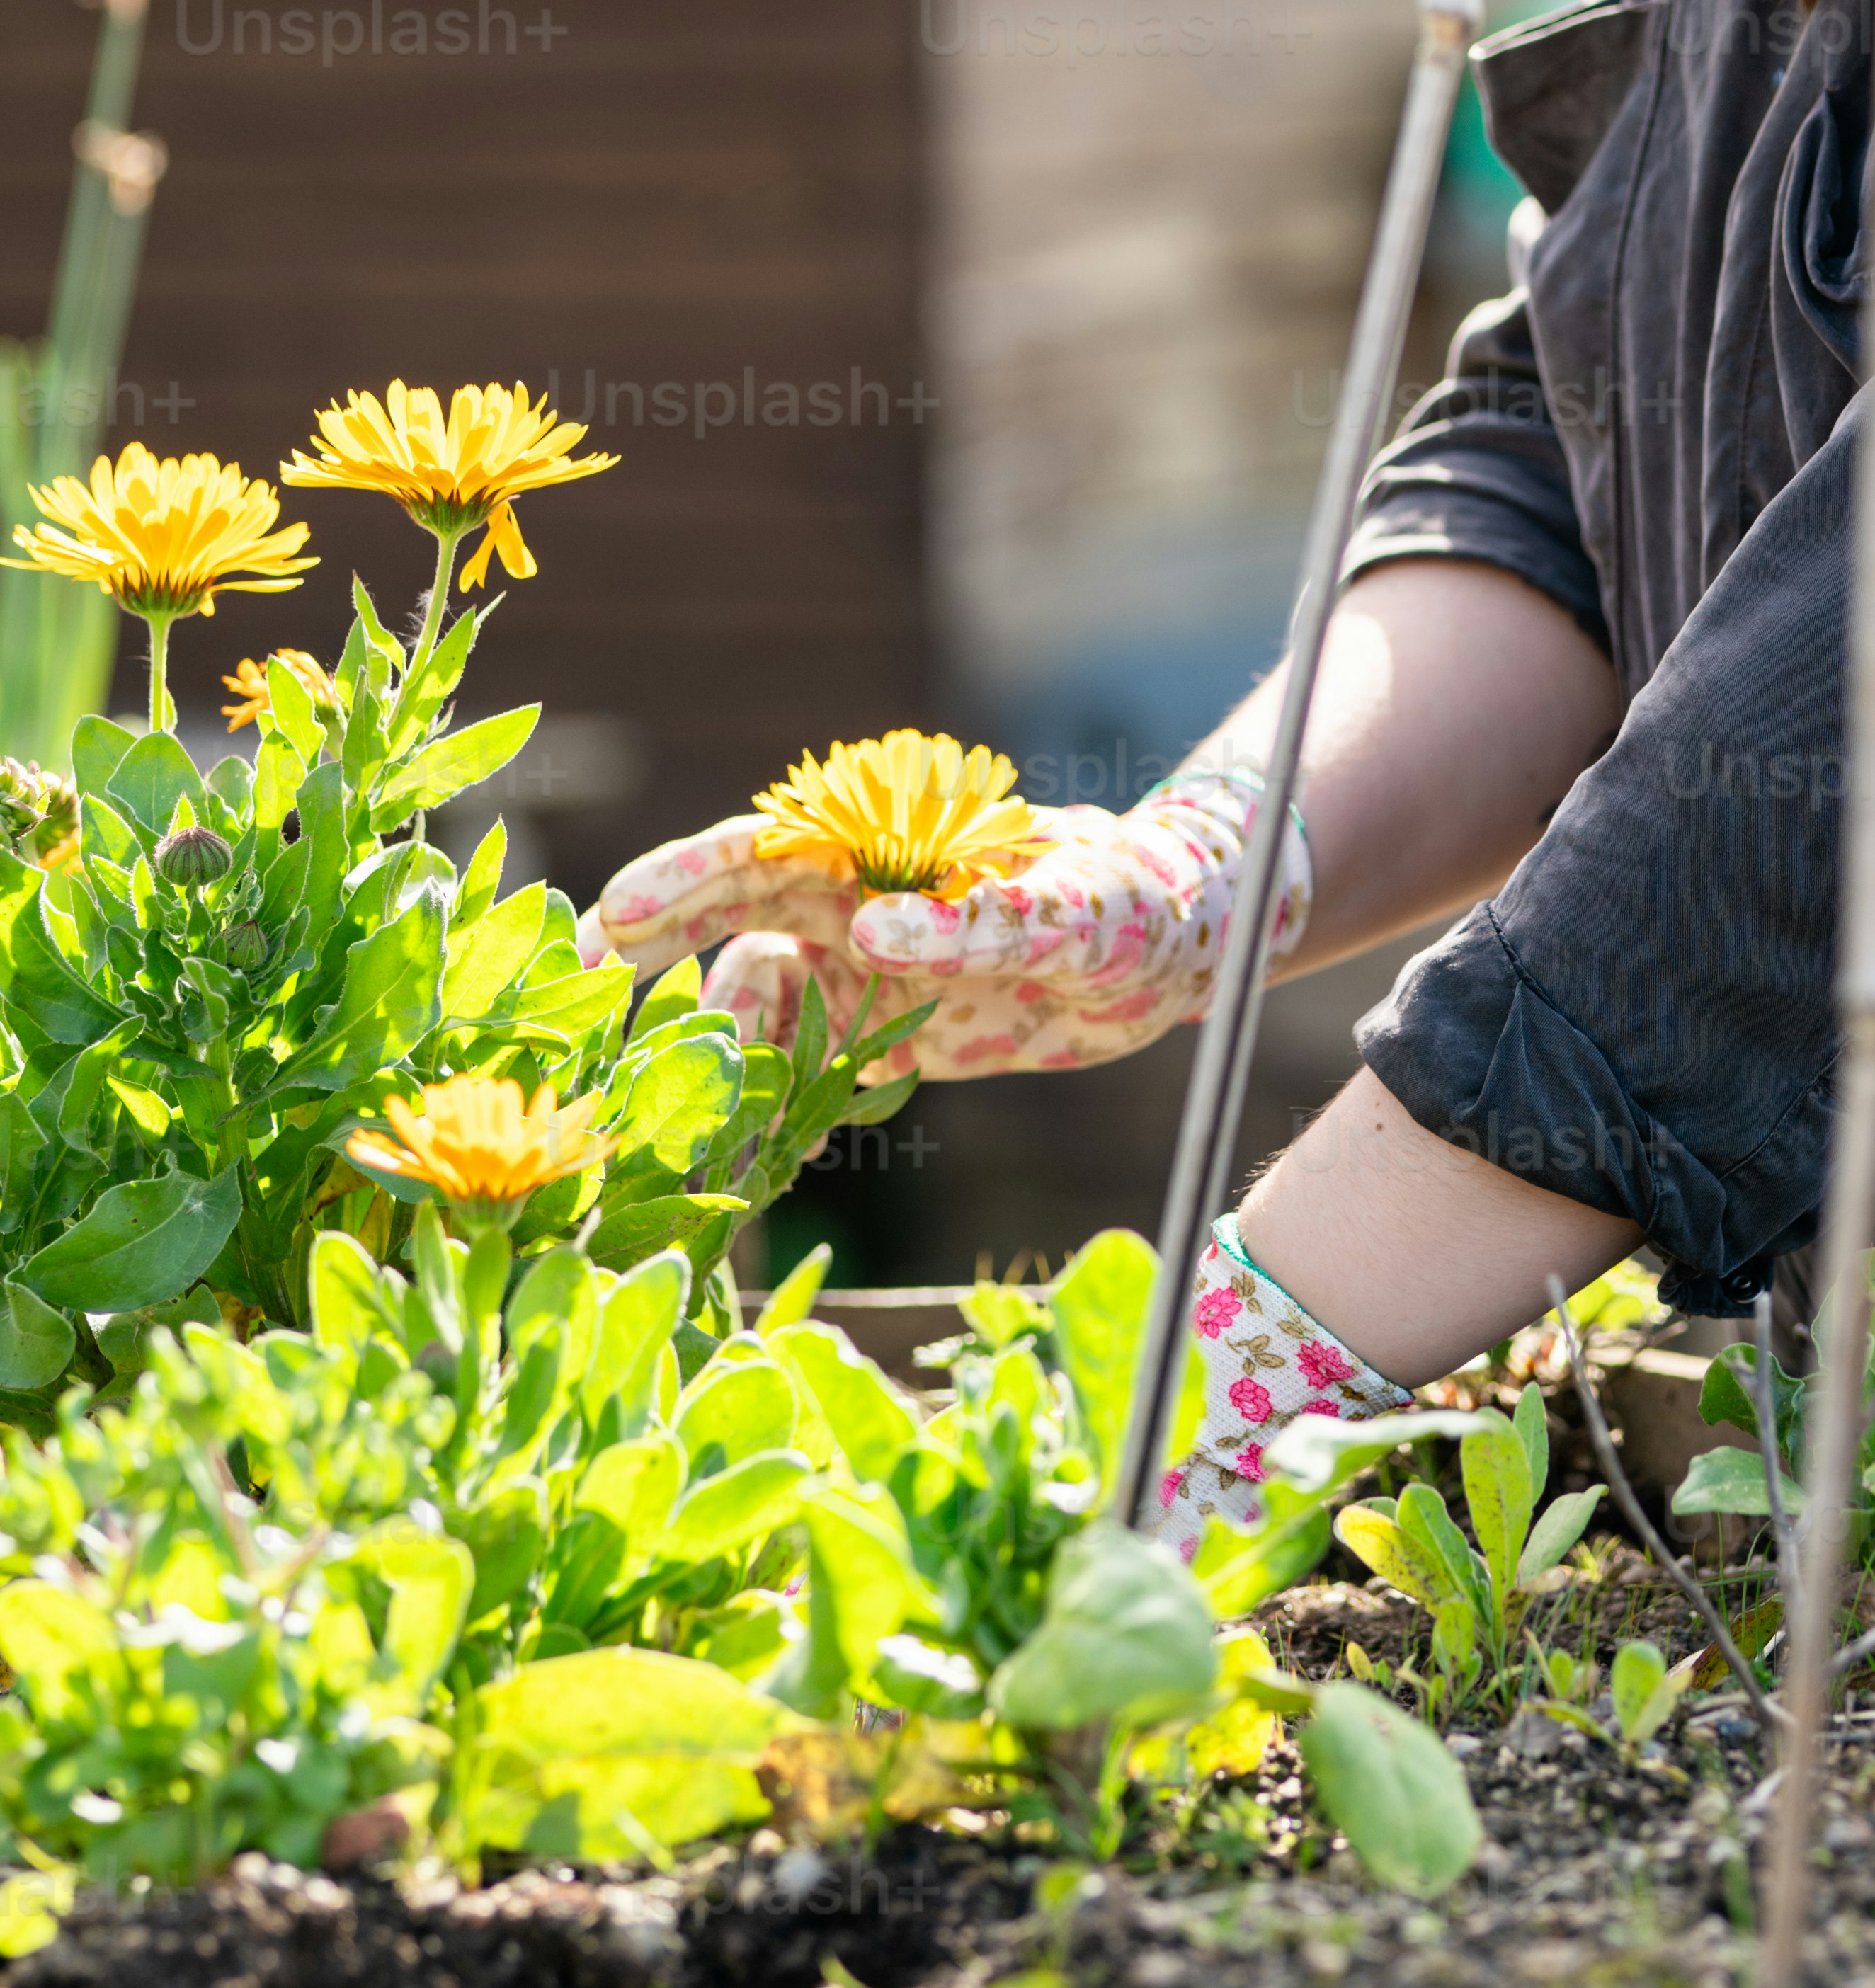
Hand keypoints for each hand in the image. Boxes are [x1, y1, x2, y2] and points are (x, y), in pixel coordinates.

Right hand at [586, 766, 1311, 1081]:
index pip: (762, 852)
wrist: (1184, 947)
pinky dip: (773, 1089)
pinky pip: (805, 1055)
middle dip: (649, 944)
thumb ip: (976, 923)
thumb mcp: (1070, 912)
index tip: (611, 920)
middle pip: (727, 913)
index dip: (680, 880)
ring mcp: (868, 962)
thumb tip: (871, 932)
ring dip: (717, 1043)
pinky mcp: (889, 1023)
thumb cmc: (1133, 899)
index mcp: (889, 849)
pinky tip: (767, 1137)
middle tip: (577, 996)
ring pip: (755, 995)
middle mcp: (860, 900)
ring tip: (690, 1107)